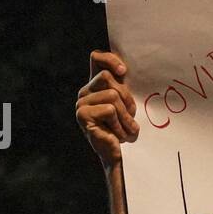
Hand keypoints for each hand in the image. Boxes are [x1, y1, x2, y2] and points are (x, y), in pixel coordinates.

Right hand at [76, 50, 139, 168]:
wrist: (118, 155)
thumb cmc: (125, 129)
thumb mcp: (127, 104)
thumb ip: (124, 86)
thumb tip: (128, 69)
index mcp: (95, 85)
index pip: (96, 58)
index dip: (109, 59)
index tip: (123, 71)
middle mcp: (85, 91)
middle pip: (108, 77)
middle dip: (126, 97)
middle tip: (131, 116)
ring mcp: (81, 103)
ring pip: (112, 95)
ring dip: (125, 115)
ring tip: (126, 129)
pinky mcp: (82, 115)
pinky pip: (109, 110)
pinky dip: (119, 124)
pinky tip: (117, 135)